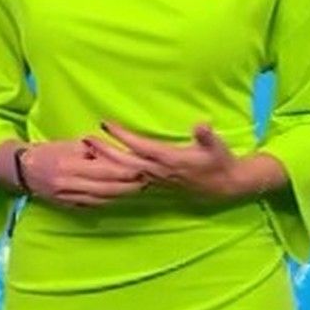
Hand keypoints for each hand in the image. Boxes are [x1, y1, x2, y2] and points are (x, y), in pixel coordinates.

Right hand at [0, 139, 150, 208]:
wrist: (23, 170)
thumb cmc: (49, 151)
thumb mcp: (70, 145)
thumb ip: (93, 151)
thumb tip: (117, 154)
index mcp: (69, 165)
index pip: (103, 171)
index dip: (124, 172)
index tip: (141, 169)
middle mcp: (68, 184)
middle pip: (105, 188)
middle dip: (128, 186)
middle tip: (147, 182)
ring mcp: (67, 197)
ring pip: (101, 199)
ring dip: (121, 195)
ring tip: (137, 189)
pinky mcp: (67, 205)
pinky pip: (92, 204)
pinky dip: (108, 200)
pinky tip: (119, 196)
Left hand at [85, 120, 245, 201]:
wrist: (224, 186)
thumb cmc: (219, 161)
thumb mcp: (217, 146)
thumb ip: (207, 136)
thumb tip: (202, 125)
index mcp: (170, 159)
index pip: (140, 146)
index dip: (122, 136)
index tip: (106, 124)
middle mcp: (158, 171)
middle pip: (125, 161)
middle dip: (104, 150)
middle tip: (85, 138)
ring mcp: (155, 179)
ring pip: (124, 172)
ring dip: (106, 162)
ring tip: (87, 151)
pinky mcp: (155, 183)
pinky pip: (129, 178)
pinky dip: (114, 173)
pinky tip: (102, 168)